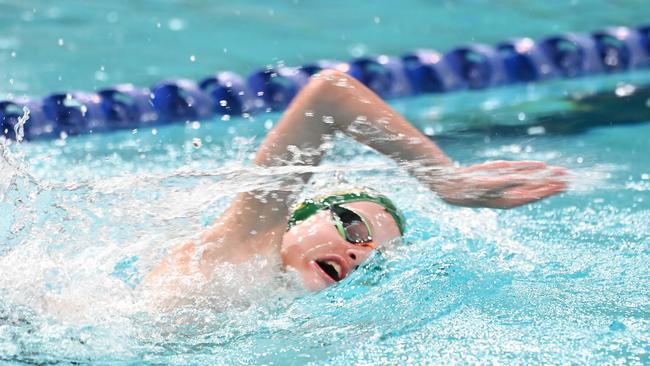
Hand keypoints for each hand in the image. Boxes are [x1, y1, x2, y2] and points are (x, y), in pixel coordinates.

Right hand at [435, 160, 567, 208]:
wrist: (455, 185)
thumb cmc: (472, 188)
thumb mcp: (491, 184)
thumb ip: (509, 181)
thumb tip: (527, 179)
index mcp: (510, 201)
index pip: (534, 196)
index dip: (549, 190)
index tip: (563, 185)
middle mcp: (511, 194)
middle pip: (536, 190)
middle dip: (552, 184)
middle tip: (569, 179)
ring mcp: (507, 185)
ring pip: (531, 181)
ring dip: (545, 176)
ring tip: (561, 171)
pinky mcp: (501, 176)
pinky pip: (520, 172)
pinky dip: (532, 169)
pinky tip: (542, 165)